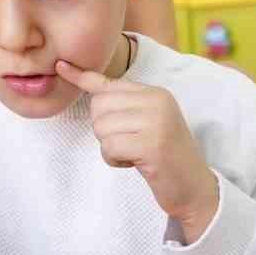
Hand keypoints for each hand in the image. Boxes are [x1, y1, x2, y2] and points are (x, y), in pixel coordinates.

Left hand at [56, 60, 218, 241]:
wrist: (194, 187)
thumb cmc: (164, 156)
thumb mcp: (147, 123)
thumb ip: (123, 106)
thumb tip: (88, 87)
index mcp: (155, 93)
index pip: (109, 83)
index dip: (82, 76)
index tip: (61, 66)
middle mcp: (157, 101)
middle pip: (98, 106)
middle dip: (104, 130)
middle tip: (128, 143)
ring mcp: (156, 121)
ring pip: (101, 127)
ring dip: (110, 147)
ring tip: (134, 153)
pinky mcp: (152, 144)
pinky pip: (110, 146)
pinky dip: (114, 159)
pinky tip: (134, 163)